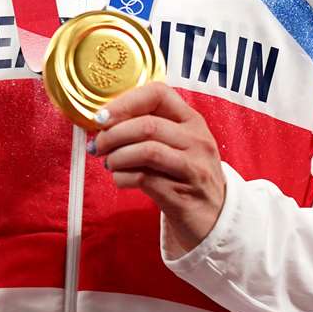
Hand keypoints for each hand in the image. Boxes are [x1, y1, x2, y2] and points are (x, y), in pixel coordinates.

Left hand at [91, 81, 225, 253]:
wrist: (214, 218)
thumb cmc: (185, 176)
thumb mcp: (178, 144)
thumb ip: (149, 128)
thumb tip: (104, 122)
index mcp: (192, 120)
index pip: (158, 94)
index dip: (125, 102)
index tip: (102, 117)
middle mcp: (197, 140)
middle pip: (147, 125)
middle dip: (113, 134)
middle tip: (98, 145)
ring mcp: (193, 167)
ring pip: (147, 150)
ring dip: (118, 156)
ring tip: (109, 163)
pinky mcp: (183, 195)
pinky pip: (145, 178)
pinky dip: (123, 177)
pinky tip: (120, 179)